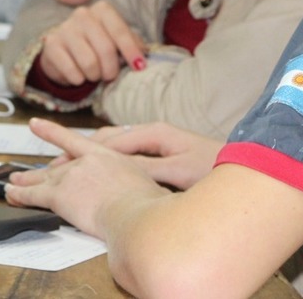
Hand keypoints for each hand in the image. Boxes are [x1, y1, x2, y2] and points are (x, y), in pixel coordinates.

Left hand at [4, 118, 169, 238]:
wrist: (136, 214)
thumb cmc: (148, 205)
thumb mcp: (148, 183)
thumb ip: (137, 183)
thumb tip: (144, 192)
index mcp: (106, 156)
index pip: (74, 140)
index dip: (53, 132)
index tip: (36, 125)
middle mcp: (85, 162)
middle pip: (57, 166)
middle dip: (39, 170)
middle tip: (24, 172)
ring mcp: (70, 177)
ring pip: (42, 179)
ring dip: (25, 180)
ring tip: (12, 182)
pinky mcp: (59, 196)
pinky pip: (33, 195)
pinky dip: (19, 193)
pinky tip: (12, 193)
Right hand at [39, 1, 146, 85]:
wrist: (63, 52)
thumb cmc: (95, 45)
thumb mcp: (115, 41)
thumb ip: (132, 44)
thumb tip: (144, 56)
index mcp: (102, 10)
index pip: (120, 31)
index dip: (131, 51)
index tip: (139, 67)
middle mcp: (83, 15)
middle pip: (106, 49)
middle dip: (111, 69)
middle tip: (109, 76)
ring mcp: (65, 28)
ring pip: (89, 63)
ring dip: (94, 75)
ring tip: (93, 74)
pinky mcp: (51, 45)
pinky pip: (72, 70)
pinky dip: (78, 79)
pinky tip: (78, 75)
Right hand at [53, 122, 222, 190]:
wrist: (247, 167)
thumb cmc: (214, 167)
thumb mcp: (177, 170)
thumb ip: (145, 167)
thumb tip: (114, 166)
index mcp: (154, 132)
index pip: (109, 142)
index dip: (82, 153)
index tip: (61, 163)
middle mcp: (152, 133)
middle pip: (107, 140)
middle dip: (80, 151)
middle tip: (55, 164)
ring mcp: (157, 143)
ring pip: (115, 146)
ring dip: (91, 155)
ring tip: (69, 165)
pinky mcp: (162, 154)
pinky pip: (125, 154)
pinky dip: (106, 160)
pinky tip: (98, 169)